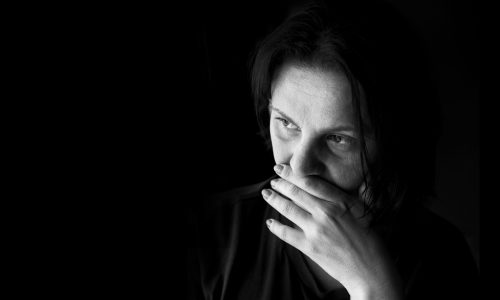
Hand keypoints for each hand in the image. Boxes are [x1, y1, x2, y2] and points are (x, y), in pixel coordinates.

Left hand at [262, 164, 402, 299]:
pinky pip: (287, 233)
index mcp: (340, 201)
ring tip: (267, 194)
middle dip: (281, 184)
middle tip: (273, 180)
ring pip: (288, 209)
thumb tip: (339, 183)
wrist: (370, 270)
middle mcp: (326, 212)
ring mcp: (316, 229)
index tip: (282, 167)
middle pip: (296, 192)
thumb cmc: (370, 240)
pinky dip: (276, 227)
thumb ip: (348, 196)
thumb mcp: (362, 211)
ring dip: (275, 200)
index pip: (310, 182)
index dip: (292, 173)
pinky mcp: (310, 247)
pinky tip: (270, 222)